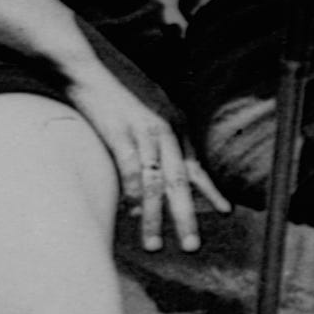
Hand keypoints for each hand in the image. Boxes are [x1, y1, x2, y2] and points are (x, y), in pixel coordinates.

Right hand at [61, 55, 223, 250]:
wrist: (87, 67)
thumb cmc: (115, 92)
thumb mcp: (148, 112)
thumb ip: (159, 140)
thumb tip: (157, 176)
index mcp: (175, 126)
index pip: (196, 166)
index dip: (211, 190)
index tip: (226, 212)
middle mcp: (164, 129)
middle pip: (179, 181)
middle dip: (186, 216)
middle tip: (192, 246)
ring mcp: (142, 131)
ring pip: (154, 182)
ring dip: (154, 217)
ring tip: (154, 245)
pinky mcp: (118, 132)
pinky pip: (130, 169)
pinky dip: (132, 193)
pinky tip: (131, 214)